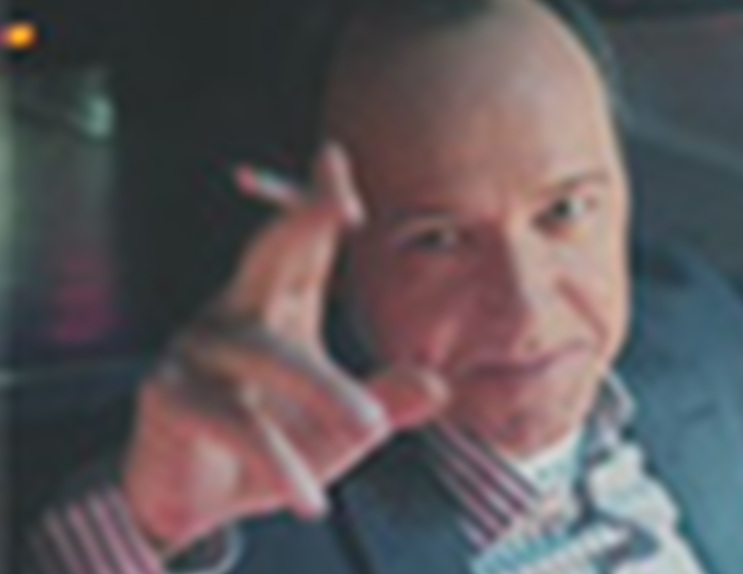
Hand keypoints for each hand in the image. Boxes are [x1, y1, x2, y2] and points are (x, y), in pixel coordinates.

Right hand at [121, 143, 448, 557]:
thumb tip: (439, 385)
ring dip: (322, 389)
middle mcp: (234, 313)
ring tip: (368, 429)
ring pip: (265, 353)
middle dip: (302, 220)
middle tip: (343, 204)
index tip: (334, 155)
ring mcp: (195, 349)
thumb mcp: (341, 432)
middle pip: (267, 252)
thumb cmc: (274, 448)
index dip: (317, 201)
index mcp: (278, 306)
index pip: (302, 244)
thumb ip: (386, 404)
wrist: (196, 501)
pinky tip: (309, 495)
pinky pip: (234, 422)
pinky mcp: (168, 396)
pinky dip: (276, 459)